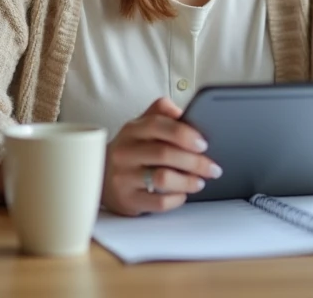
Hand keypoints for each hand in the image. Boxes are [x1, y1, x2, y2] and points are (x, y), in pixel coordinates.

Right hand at [102, 97, 221, 216]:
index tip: (204, 143)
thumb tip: (183, 111)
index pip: (159, 124)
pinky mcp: (127, 200)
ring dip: (188, 181)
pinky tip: (182, 195)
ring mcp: (124, 177)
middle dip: (195, 162)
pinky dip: (177, 199)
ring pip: (162, 178)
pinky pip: (159, 202)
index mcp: (132, 129)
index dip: (185, 134)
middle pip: (165, 153)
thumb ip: (160, 113)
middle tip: (213, 168)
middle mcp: (125, 151)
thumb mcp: (140, 126)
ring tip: (200, 182)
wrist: (99, 175)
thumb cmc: (130, 149)